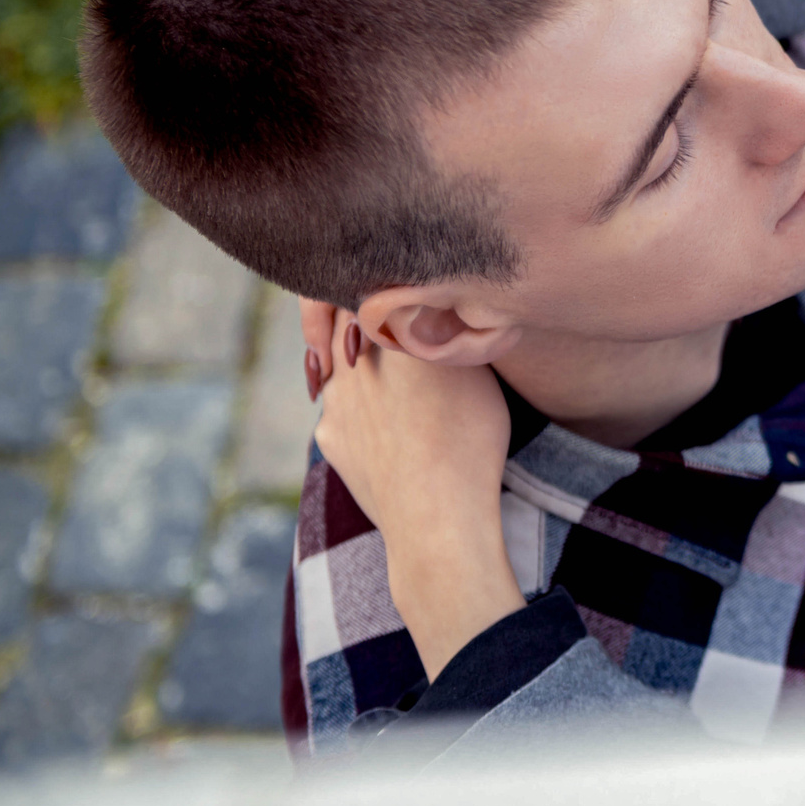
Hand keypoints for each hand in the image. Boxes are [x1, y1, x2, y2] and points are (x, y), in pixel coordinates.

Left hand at [306, 300, 524, 678]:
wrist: (436, 518)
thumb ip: (446, 329)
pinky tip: (387, 422)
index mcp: (390, 333)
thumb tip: (433, 302)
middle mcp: (352, 359)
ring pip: (338, 361)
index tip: (403, 290)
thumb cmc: (471, 441)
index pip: (372, 287)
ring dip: (360, 361)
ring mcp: (334, 399)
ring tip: (399, 383)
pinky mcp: (328, 435)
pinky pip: (338, 405)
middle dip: (365, 317)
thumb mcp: (475, 370)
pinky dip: (357, 404)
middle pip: (347, 317)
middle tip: (398, 324)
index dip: (387, 287)